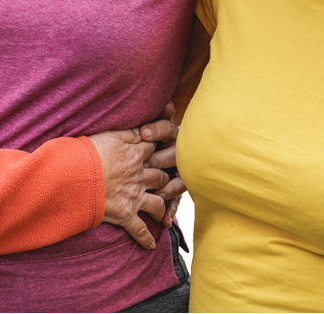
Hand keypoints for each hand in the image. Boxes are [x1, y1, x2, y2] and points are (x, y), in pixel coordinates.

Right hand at [87, 129, 169, 249]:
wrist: (75, 176)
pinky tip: (152, 245)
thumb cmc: (86, 153)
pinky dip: (146, 239)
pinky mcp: (126, 214)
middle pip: (160, 176)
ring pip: (158, 202)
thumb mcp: (107, 134)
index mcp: (134, 155)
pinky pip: (140, 230)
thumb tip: (140, 130)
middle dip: (165, 178)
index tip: (157, 150)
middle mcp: (139, 176)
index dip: (155, 149)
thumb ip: (126, 133)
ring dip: (163, 206)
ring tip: (163, 211)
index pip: (152, 150)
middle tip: (166, 180)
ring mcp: (134, 196)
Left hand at [138, 102, 186, 226]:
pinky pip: (176, 199)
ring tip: (158, 192)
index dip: (156, 130)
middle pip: (174, 154)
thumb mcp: (149, 127)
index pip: (167, 128)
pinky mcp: (177, 188)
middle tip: (149, 164)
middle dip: (161, 159)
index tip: (142, 133)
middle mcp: (178, 151)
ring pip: (178, 180)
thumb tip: (168, 105)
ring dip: (168, 187)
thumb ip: (158, 118)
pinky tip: (164, 219)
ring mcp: (180, 171)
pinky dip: (170, 209)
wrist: (160, 156)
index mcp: (170, 133)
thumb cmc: (148, 137)